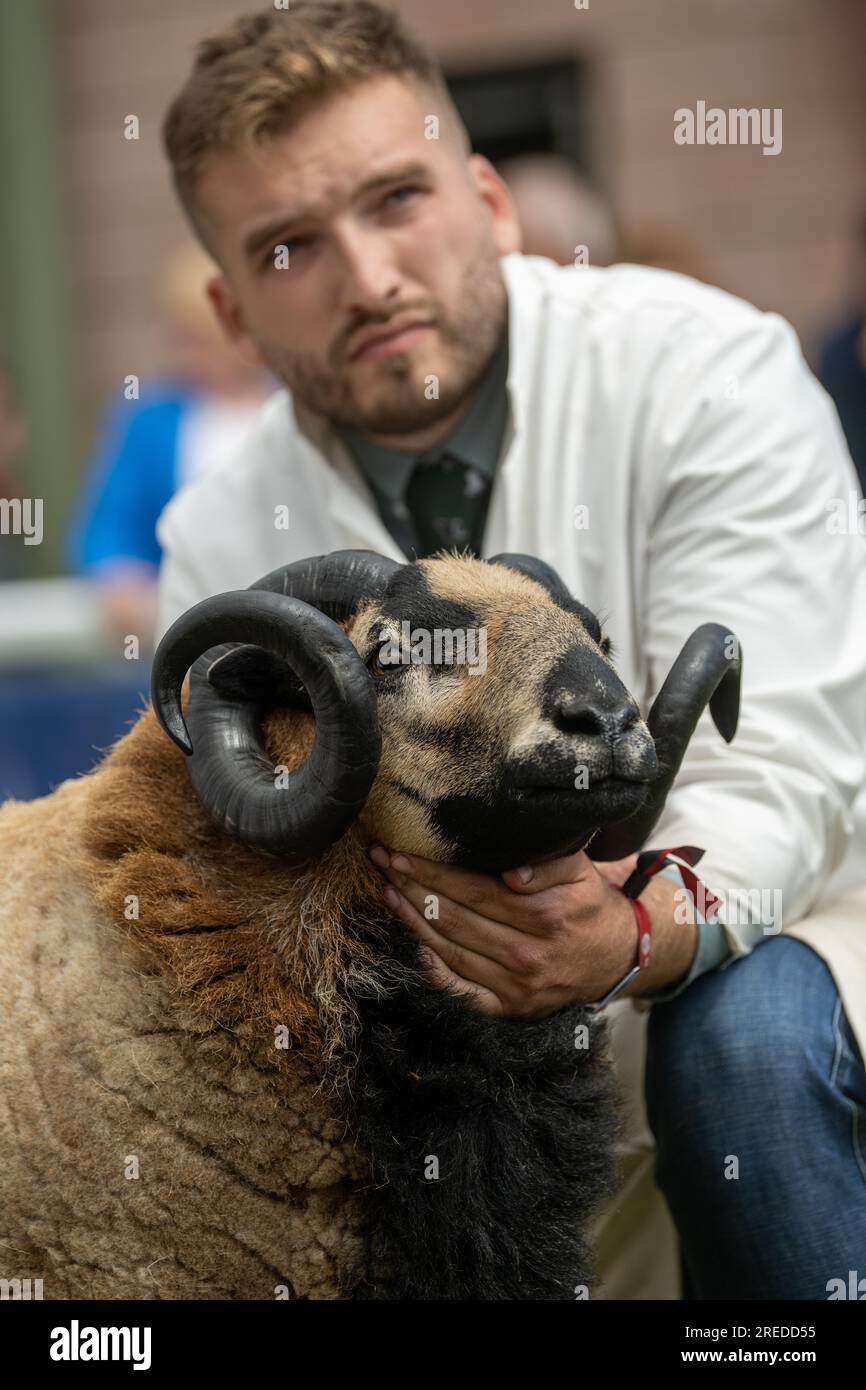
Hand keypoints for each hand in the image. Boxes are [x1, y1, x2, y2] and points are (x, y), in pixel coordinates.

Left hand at [368, 844, 648, 1016]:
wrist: (615, 957)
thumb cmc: (587, 905)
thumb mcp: (580, 871)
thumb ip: (548, 863)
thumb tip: (511, 871)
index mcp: (544, 915)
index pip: (472, 889)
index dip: (432, 870)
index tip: (401, 851)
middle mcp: (527, 954)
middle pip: (454, 917)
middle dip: (412, 887)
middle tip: (382, 862)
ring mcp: (515, 986)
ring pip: (450, 950)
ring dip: (412, 920)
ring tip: (387, 891)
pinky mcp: (509, 1008)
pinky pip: (461, 992)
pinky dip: (433, 971)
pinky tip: (412, 947)